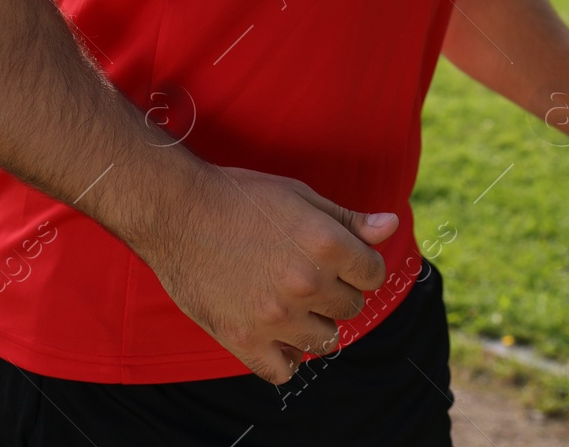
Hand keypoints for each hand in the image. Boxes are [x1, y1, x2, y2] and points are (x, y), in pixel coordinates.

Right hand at [141, 164, 397, 383]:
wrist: (177, 210)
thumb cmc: (240, 198)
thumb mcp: (300, 196)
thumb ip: (348, 219)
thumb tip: (391, 226)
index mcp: (325, 244)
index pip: (373, 274)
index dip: (360, 266)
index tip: (342, 262)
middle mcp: (306, 283)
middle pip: (351, 307)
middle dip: (338, 292)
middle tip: (310, 277)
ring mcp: (275, 316)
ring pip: (325, 340)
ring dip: (316, 324)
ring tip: (294, 305)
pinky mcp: (243, 339)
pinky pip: (283, 371)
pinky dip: (285, 359)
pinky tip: (278, 337)